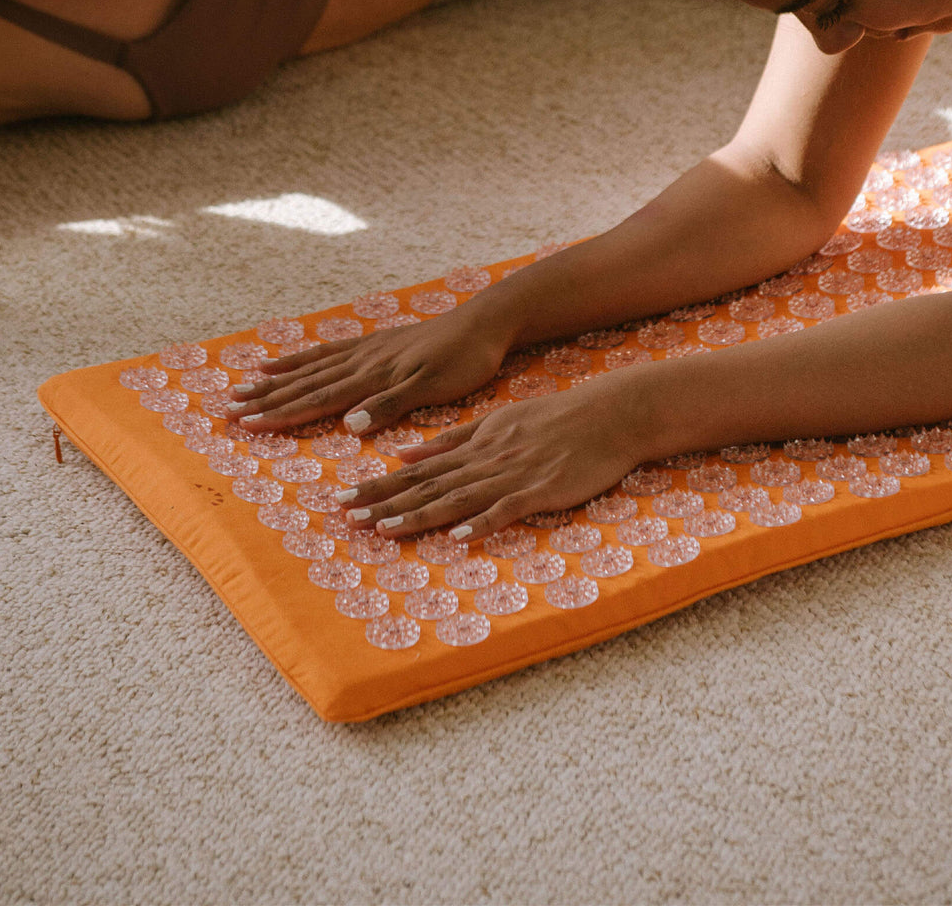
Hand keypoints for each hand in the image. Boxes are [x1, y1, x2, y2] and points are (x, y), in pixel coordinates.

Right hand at [227, 307, 511, 434]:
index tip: (249, 424)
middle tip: (230, 411)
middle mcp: (363, 361)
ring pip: (312, 367)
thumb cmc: (466, 359)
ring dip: (278, 380)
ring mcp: (368, 350)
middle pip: (306, 383)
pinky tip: (288, 360)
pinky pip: (330, 351)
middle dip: (268, 399)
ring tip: (246, 386)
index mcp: (373, 376)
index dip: (282, 413)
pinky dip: (304, 358)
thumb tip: (347, 424)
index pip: (319, 399)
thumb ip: (391, 405)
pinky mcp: (378, 343)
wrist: (485, 322)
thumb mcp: (434, 387)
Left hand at [339, 374, 651, 540]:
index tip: (343, 499)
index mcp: (474, 445)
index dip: (379, 486)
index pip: (417, 472)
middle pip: (427, 486)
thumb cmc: (556, 419)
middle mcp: (485, 460)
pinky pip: (507, 509)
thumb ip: (452, 441)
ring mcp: (513, 475)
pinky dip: (482, 523)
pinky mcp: (542, 490)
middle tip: (345, 518)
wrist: (608, 413)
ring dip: (418, 515)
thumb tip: (404, 455)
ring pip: (458, 499)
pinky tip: (459, 538)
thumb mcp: (497, 421)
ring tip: (383, 530)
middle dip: (384, 503)